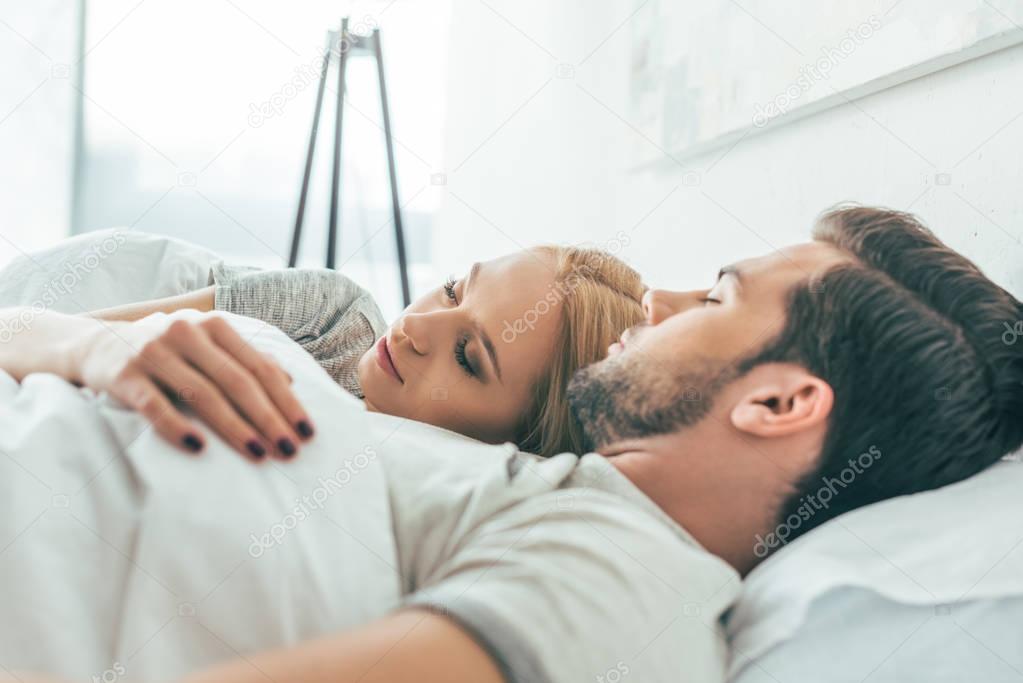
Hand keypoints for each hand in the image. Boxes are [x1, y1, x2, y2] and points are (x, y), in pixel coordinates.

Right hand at [76, 313, 313, 459]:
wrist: (97, 344)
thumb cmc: (169, 351)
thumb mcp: (208, 345)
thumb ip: (246, 358)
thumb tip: (290, 382)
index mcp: (214, 326)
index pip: (260, 367)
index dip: (286, 400)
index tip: (307, 431)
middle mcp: (186, 333)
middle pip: (237, 381)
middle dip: (268, 418)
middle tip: (290, 450)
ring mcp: (153, 352)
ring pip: (202, 394)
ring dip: (234, 427)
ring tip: (259, 454)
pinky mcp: (124, 375)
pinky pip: (154, 406)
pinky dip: (177, 427)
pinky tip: (199, 448)